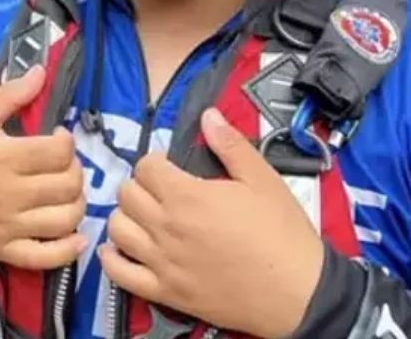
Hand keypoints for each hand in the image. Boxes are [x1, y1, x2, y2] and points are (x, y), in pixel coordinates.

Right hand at [0, 66, 88, 269]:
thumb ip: (10, 93)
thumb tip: (42, 70)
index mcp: (2, 156)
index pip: (58, 152)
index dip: (67, 142)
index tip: (57, 138)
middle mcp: (8, 193)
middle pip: (67, 185)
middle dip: (74, 170)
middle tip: (62, 165)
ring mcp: (7, 226)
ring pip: (65, 219)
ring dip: (76, 204)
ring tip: (65, 192)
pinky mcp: (2, 250)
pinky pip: (46, 257)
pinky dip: (68, 250)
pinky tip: (76, 236)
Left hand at [99, 108, 323, 337]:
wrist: (298, 293)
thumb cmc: (283, 235)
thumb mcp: (264, 181)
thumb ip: (231, 146)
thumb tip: (208, 116)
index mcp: (187, 196)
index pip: (145, 167)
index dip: (156, 162)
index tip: (170, 168)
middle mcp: (166, 227)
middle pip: (126, 194)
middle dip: (139, 186)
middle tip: (159, 191)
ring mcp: (162, 262)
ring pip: (117, 229)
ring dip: (126, 217)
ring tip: (144, 218)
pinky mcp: (164, 292)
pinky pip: (118, 274)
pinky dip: (112, 260)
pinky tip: (123, 250)